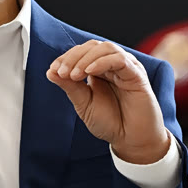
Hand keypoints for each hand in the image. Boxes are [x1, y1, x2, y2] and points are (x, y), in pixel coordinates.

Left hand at [47, 40, 170, 162]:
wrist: (130, 140)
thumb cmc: (110, 123)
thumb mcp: (84, 104)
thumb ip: (70, 87)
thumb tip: (50, 71)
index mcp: (99, 70)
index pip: (82, 53)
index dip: (66, 58)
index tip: (54, 70)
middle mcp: (112, 66)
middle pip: (92, 46)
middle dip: (74, 57)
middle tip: (62, 72)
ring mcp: (126, 68)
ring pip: (106, 48)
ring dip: (86, 58)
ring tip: (74, 74)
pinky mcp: (137, 74)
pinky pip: (120, 60)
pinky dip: (103, 62)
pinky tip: (90, 72)